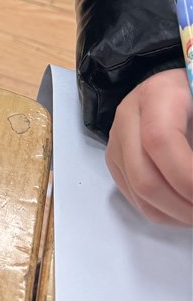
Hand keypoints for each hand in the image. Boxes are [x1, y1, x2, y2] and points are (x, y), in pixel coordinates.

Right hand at [106, 68, 192, 225]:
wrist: (168, 87)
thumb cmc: (192, 95)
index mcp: (156, 95)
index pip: (160, 141)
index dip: (186, 176)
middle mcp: (127, 118)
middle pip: (144, 176)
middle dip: (183, 205)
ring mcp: (117, 141)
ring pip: (139, 193)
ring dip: (176, 213)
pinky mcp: (115, 160)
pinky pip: (135, 197)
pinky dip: (165, 212)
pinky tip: (184, 206)